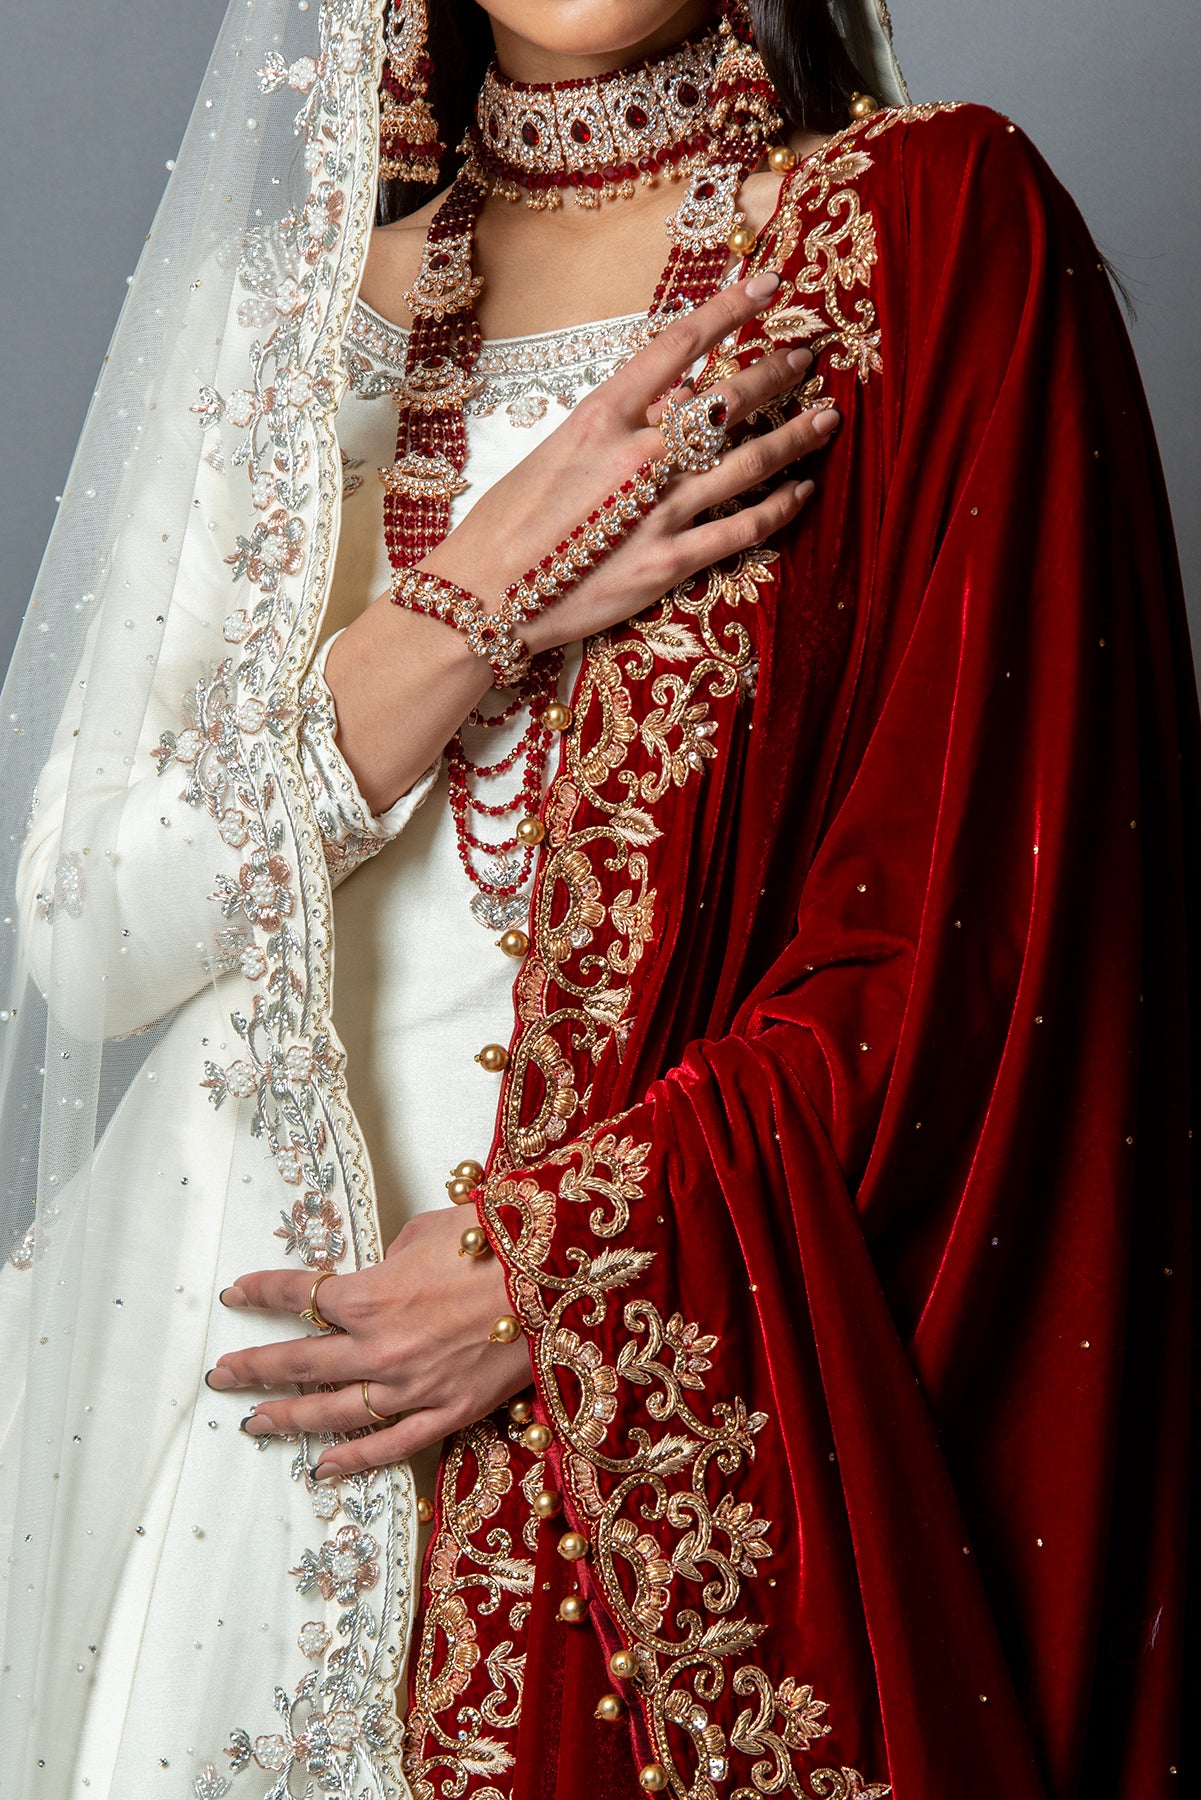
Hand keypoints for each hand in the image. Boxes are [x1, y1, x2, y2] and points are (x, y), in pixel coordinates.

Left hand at [205, 1208, 530, 1479]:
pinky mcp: (448, 1413)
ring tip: (253, 1422)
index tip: (237, 1295)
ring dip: (288, 1417)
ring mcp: (411, 1387)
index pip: (297, 1294)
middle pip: (300, 1362)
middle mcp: (378, 1348)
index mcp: (367, 1295)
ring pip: (333, 1411)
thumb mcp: (425, 1231)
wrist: (555, 1275)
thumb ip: (389, 1259)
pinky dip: (353, 1458)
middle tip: (222, 1376)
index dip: (261, 1292)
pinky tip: (322, 1467)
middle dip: (254, 1368)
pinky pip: (390, 1445)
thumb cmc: (493, 1240)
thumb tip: (379, 1274)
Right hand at [421, 271, 839, 652]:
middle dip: (777, 372)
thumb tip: (656, 405)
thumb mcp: (554, 451)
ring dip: (796, 435)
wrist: (486, 597)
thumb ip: (610, 427)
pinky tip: (801, 491)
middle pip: (729, 400)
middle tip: (807, 357)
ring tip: (826, 417)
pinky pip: (743, 527)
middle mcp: (639, 455)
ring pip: (751, 461)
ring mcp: (660, 510)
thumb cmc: (507, 524)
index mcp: (602, 416)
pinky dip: (780, 507)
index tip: (768, 285)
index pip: (681, 345)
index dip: (732, 309)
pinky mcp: (670, 562)